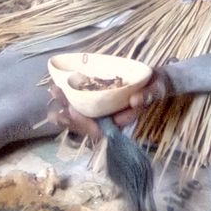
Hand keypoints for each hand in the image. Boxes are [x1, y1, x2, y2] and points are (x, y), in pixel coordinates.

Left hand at [46, 67, 172, 141]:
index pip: (99, 130)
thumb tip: (135, 101)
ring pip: (81, 114)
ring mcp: (103, 111)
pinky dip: (70, 97)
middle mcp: (109, 119)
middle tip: (56, 96)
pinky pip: (82, 104)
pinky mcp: (99, 102)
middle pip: (85, 123)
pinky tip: (58, 87)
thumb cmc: (157, 86)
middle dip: (68, 113)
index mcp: (120, 121)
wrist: (157, 80)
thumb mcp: (157, 90)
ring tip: (53, 90)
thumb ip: (149, 96)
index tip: (72, 111)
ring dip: (65, 104)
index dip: (83, 124)